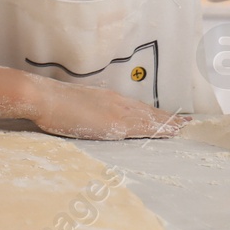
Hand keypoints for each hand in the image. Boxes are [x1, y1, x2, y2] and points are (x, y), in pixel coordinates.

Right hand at [28, 76, 184, 139]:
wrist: (42, 97)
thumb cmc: (49, 103)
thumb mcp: (71, 107)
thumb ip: (84, 113)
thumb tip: (87, 118)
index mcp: (105, 99)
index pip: (134, 107)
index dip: (151, 112)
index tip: (165, 116)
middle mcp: (115, 101)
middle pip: (146, 111)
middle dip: (167, 117)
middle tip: (187, 122)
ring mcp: (116, 110)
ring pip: (149, 117)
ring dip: (168, 123)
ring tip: (185, 127)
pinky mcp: (115, 122)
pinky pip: (144, 126)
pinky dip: (160, 128)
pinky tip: (171, 132)